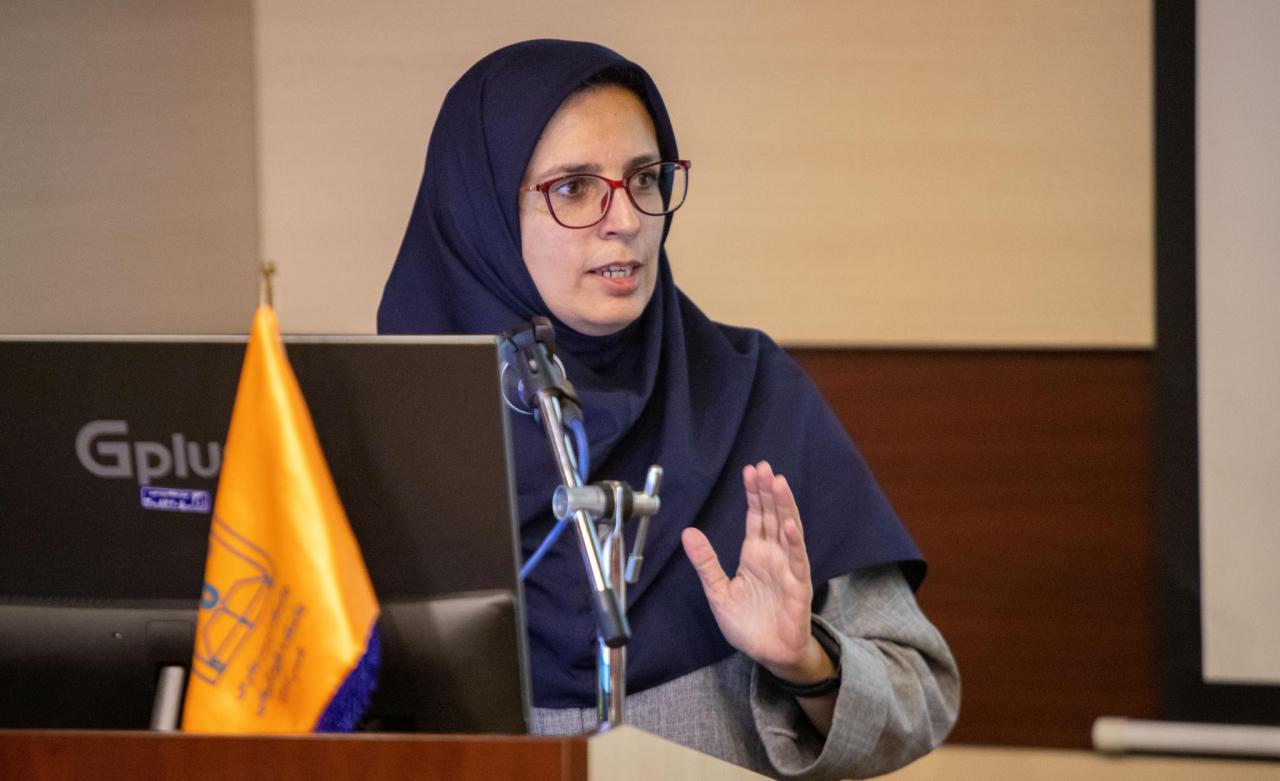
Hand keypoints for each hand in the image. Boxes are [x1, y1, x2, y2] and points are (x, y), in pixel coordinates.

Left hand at [681, 461, 834, 683]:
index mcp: (755, 554)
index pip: (757, 517)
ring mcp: (787, 569)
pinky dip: (793, 543)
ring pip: (788, 531)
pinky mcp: (797, 587)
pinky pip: (796, 561)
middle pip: (772, 516)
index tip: (750, 470)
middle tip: (763, 466)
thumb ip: (706, 562)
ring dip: (784, 507)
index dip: (754, 494)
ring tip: (779, 483)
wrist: (768, 654)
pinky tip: (788, 525)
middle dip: (768, 492)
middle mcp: (773, 556)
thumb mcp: (718, 591)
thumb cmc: (748, 624)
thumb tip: (688, 532)